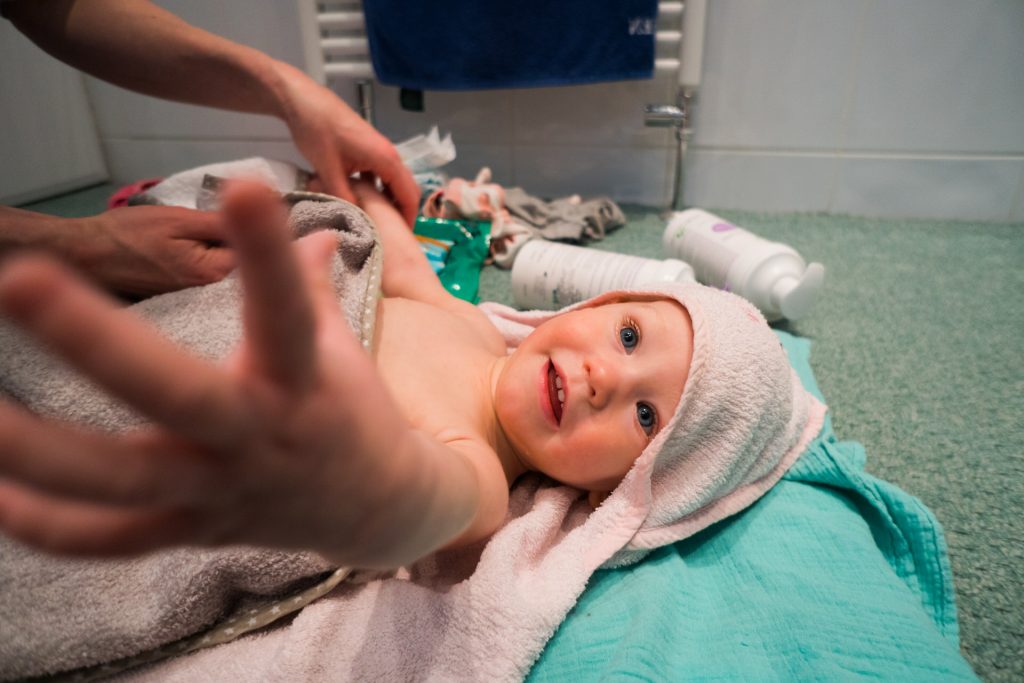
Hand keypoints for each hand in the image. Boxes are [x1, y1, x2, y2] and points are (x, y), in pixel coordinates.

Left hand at [0, 182, 423, 564]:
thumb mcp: (344, 348)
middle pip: (176, 395)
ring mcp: (221, 490)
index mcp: (301, 379)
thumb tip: (320, 229)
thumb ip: (314, 286)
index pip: (287, 313)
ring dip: (42, 452)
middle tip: (21, 279)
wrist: (379, 509)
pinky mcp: (195, 530)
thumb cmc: (353, 412)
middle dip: (97, 343)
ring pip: (125, 481)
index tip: (243, 186)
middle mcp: (257, 435)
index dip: (267, 255)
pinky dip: (54, 525)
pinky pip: (116, 539)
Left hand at [277, 69, 419, 226]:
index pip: (409, 195)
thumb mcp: (328, 169)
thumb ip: (344, 196)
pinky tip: (362, 203)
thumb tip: (356, 220)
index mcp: (386, 158)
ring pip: (392, 182)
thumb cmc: (316, 130)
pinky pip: (380, 175)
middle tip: (391, 237)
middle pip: (406, 189)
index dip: (409, 219)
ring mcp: (378, 150)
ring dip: (389, 202)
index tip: (402, 240)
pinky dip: (378, 191)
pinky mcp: (367, 150)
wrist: (301, 100)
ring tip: (377, 224)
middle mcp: (388, 154)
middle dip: (402, 213)